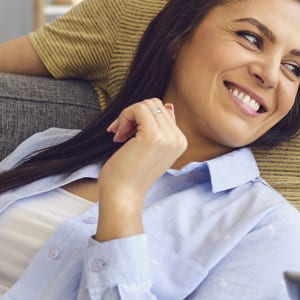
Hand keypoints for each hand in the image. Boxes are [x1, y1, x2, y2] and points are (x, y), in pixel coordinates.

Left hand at [95, 98, 186, 241]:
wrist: (124, 195)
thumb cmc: (130, 174)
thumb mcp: (151, 148)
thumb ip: (162, 128)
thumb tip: (169, 106)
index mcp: (180, 141)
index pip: (163, 111)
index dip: (141, 118)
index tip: (127, 134)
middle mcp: (178, 138)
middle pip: (155, 104)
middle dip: (134, 114)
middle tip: (122, 133)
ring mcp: (168, 137)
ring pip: (147, 104)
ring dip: (128, 115)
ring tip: (120, 134)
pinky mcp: (153, 136)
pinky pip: (138, 109)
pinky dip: (124, 117)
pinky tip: (119, 135)